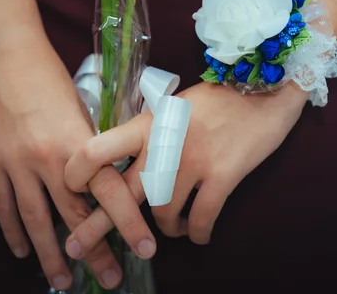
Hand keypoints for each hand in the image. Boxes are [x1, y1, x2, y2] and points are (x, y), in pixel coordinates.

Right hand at [0, 30, 153, 289]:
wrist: (2, 52)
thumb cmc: (49, 74)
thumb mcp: (83, 106)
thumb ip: (94, 143)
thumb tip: (111, 171)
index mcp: (78, 143)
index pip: (110, 194)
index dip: (129, 224)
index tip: (145, 250)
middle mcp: (48, 160)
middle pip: (74, 217)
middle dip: (94, 252)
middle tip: (110, 280)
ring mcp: (16, 164)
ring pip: (36, 221)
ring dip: (51, 255)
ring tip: (63, 281)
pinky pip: (3, 206)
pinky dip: (13, 232)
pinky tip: (22, 251)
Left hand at [64, 81, 307, 282]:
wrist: (264, 89)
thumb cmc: (219, 98)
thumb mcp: (175, 107)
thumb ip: (150, 131)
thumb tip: (128, 159)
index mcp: (148, 123)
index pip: (98, 148)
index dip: (78, 172)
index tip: (72, 189)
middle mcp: (164, 144)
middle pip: (121, 192)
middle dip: (95, 226)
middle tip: (75, 248)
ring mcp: (193, 160)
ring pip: (162, 213)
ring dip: (164, 228)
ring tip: (173, 228)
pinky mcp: (223, 174)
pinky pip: (200, 218)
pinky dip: (197, 234)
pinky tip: (198, 234)